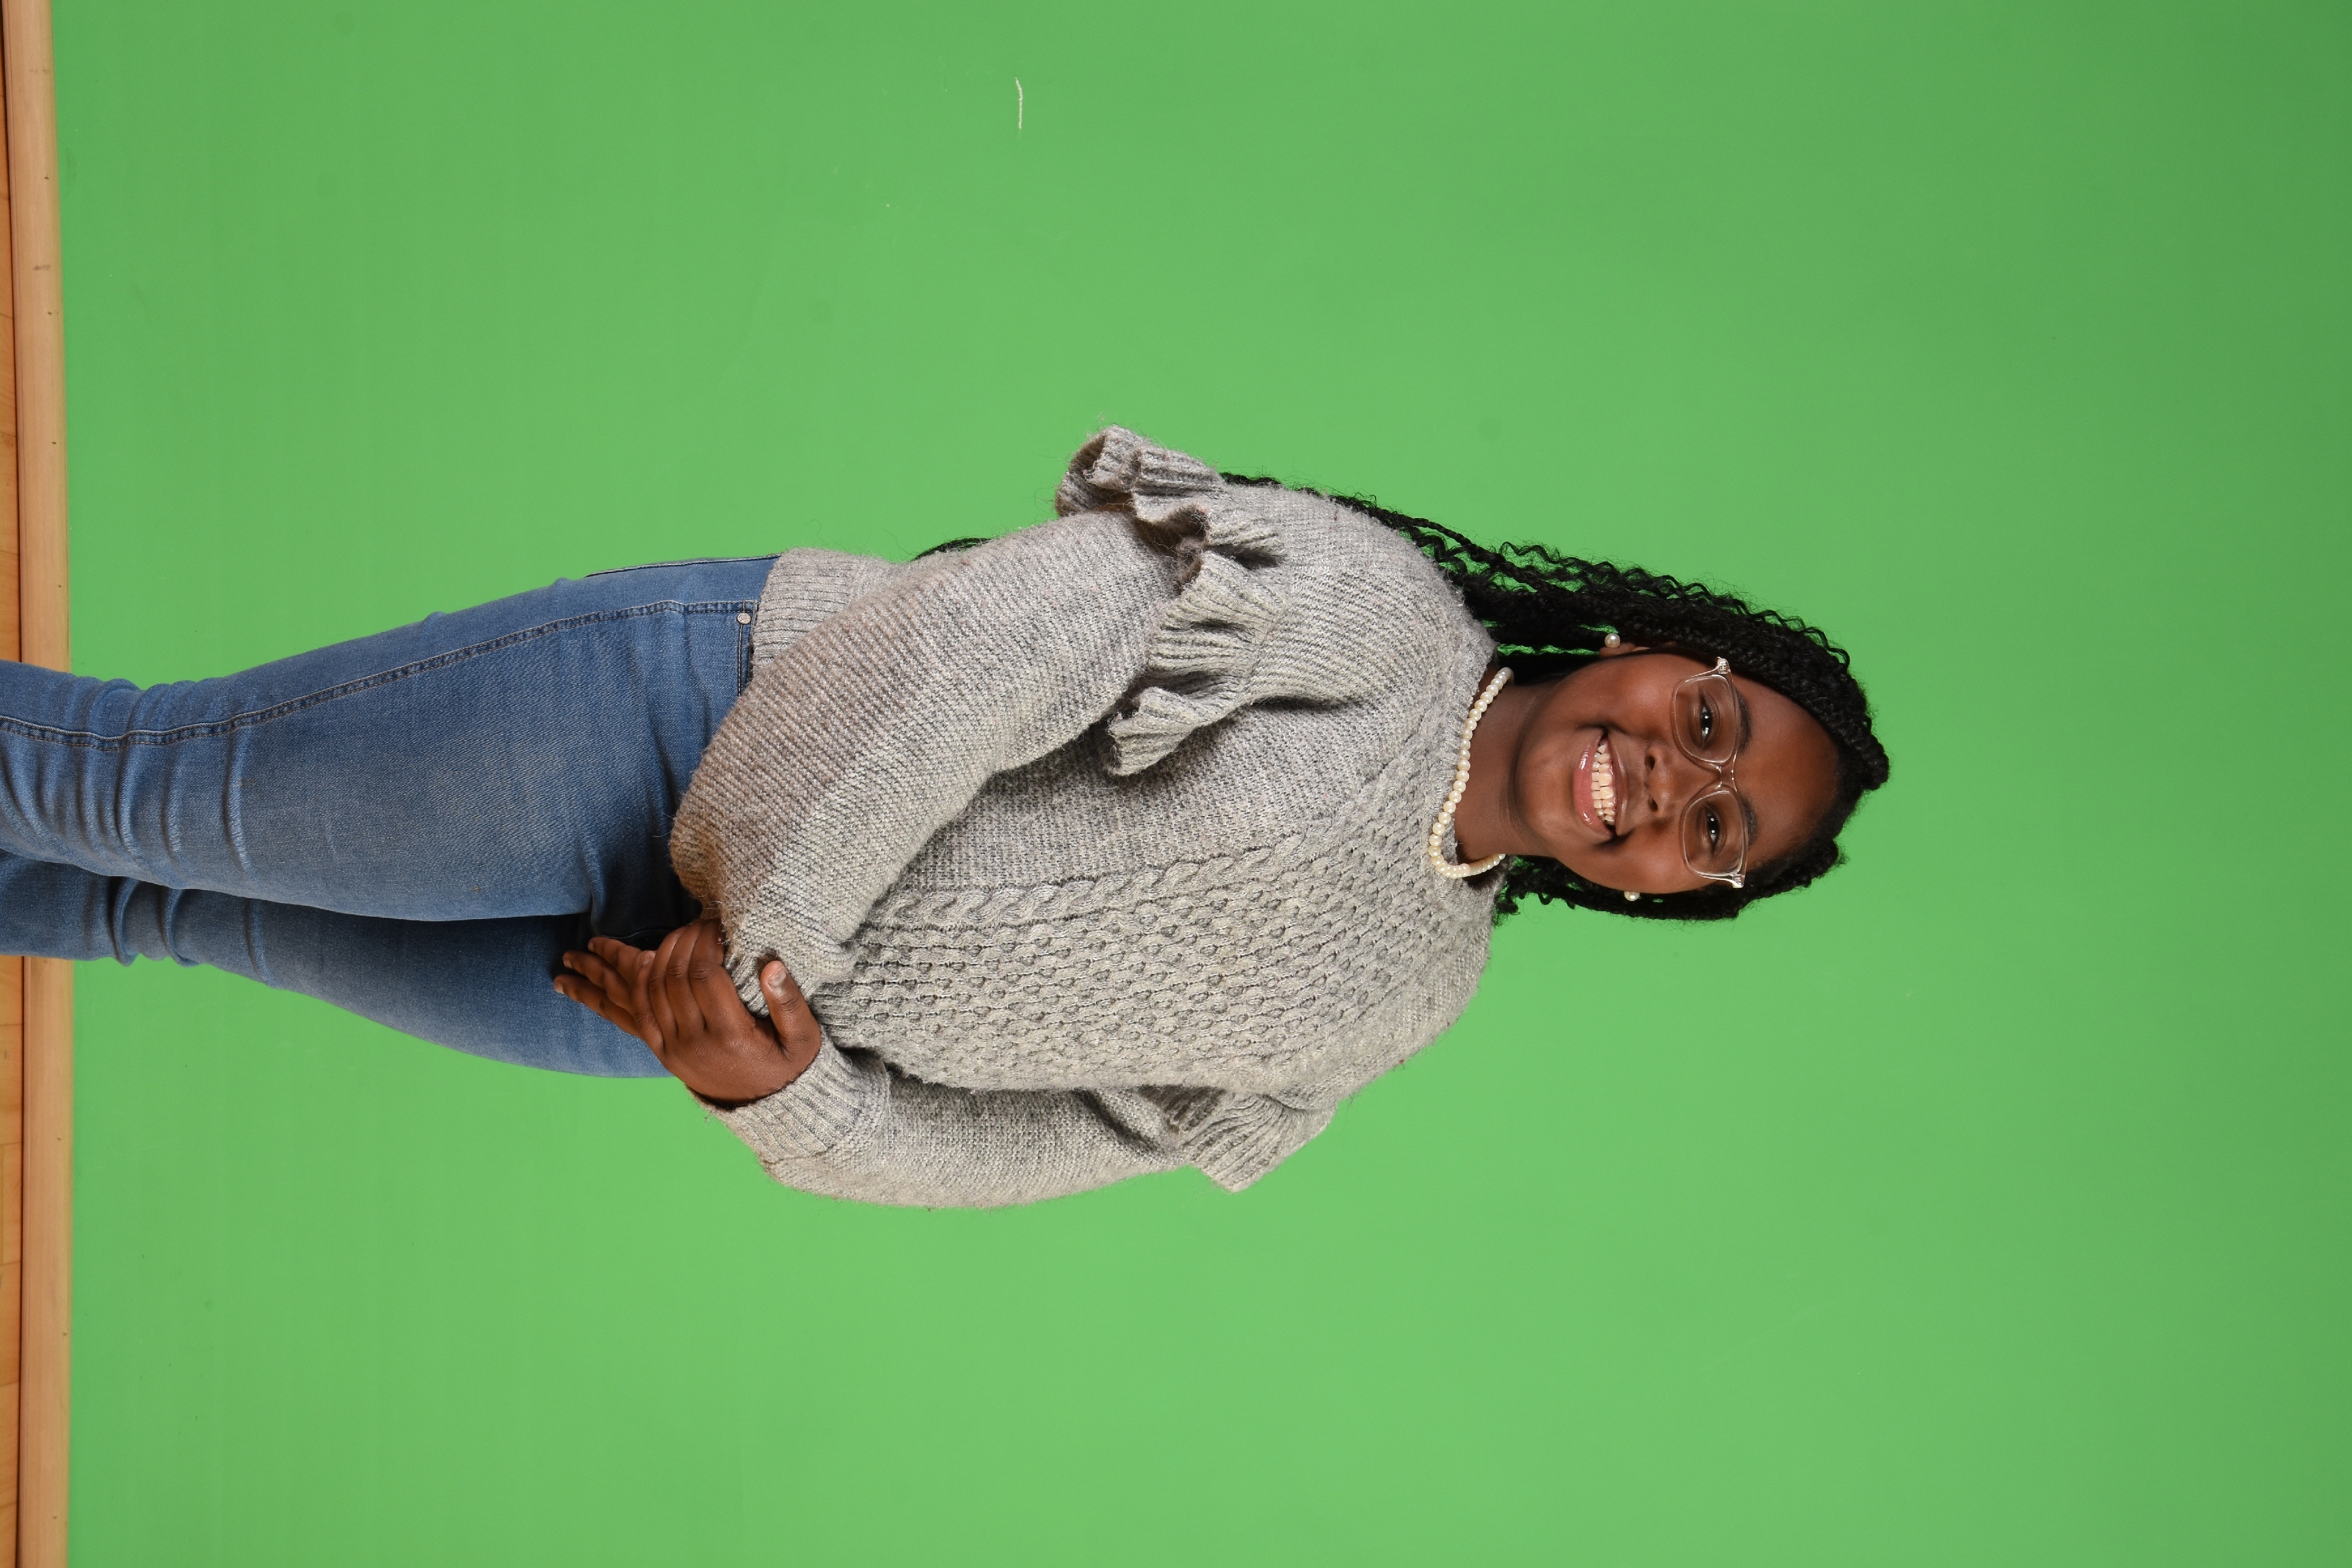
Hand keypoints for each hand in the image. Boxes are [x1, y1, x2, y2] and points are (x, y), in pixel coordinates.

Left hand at [554, 918, 821, 1104]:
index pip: (703, 974)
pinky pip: (626, 1018)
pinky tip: (586, 981)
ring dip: (608, 970)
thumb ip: (789, 1001)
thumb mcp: (804, 1037)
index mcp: (730, 1034)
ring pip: (635, 998)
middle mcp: (693, 1042)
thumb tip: (772, 964)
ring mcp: (672, 1048)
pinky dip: (605, 996)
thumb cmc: (789, 1064)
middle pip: (667, 980)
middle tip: (682, 923)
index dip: (704, 941)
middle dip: (667, 944)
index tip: (713, 922)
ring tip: (585, 947)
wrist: (770, 1106)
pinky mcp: (660, 1052)